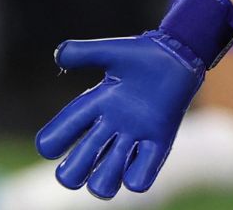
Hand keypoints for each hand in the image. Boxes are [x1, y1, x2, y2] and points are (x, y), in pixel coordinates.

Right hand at [36, 34, 202, 197]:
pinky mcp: (158, 143)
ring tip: (115, 162)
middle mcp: (109, 127)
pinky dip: (137, 178)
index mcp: (95, 105)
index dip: (52, 142)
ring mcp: (133, 137)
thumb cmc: (146, 53)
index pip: (62, 134)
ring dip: (104, 180)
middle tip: (86, 158)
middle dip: (74, 171)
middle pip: (78, 167)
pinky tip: (141, 155)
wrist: (181, 55)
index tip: (50, 145)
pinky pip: (141, 176)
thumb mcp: (113, 51)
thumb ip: (85, 52)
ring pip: (106, 181)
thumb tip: (59, 55)